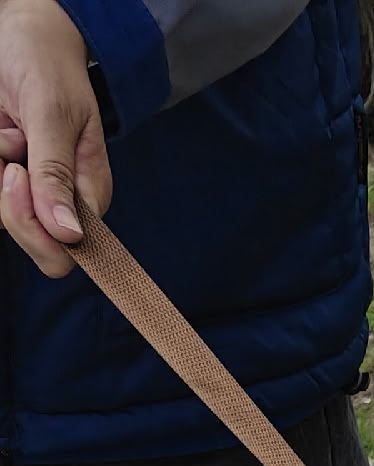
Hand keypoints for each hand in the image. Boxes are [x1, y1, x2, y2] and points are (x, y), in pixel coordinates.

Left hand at [0, 0, 110, 277]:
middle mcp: (61, 200)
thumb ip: (56, 175)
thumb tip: (69, 236)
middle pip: (31, 237)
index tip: (19, 175)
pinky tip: (0, 130)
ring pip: (2, 213)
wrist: (23, 31)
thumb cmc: (47, 64)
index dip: (36, 226)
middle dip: (9, 197)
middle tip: (8, 151)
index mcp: (88, 195)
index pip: (65, 249)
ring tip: (7, 130)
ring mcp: (32, 189)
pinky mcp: (6, 177)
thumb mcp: (52, 115)